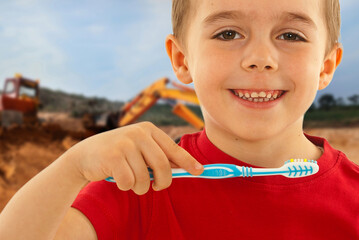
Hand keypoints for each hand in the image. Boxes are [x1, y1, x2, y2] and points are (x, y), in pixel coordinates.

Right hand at [67, 121, 203, 194]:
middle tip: (157, 187)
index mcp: (148, 130)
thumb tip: (185, 168)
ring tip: (132, 182)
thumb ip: (158, 157)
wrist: (85, 155)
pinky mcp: (113, 156)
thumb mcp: (139, 150)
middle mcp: (138, 133)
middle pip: (162, 165)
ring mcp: (125, 143)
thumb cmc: (118, 155)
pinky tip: (117, 178)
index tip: (200, 171)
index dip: (187, 161)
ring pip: (145, 178)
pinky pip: (129, 182)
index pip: (172, 148)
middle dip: (163, 182)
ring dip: (140, 187)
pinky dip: (125, 186)